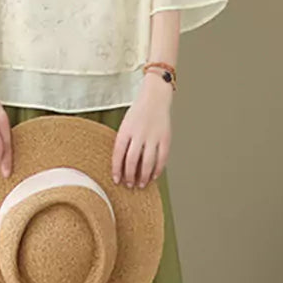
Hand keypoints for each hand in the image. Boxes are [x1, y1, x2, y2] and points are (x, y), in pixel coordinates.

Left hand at [111, 73, 172, 188]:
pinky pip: (162, 158)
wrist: (155, 97)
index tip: (116, 180)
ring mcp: (153, 136)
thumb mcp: (125, 125)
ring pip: (147, 162)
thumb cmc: (138, 113)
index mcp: (126, 130)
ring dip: (143, 176)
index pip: (118, 154)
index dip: (117, 169)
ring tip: (141, 184)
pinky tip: (154, 176)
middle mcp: (139, 134)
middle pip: (132, 160)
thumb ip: (124, 142)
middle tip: (129, 185)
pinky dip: (157, 169)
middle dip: (130, 176)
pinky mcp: (165, 138)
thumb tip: (122, 165)